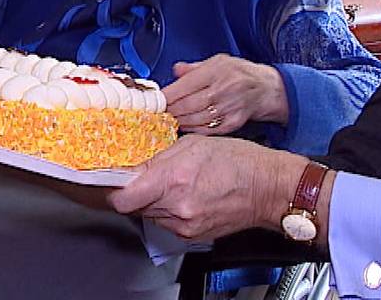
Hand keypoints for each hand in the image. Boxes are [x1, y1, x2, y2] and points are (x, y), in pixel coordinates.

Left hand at [108, 134, 305, 242]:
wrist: (269, 189)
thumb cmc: (240, 162)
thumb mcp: (195, 144)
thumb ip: (160, 156)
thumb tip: (134, 166)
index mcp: (174, 179)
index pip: (123, 197)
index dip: (113, 189)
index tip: (111, 180)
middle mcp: (176, 207)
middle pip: (135, 206)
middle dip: (135, 190)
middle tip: (144, 176)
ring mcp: (184, 225)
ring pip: (150, 214)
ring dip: (152, 200)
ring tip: (172, 183)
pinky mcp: (192, 235)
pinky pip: (167, 222)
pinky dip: (168, 209)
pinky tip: (185, 195)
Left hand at [162, 53, 287, 134]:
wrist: (265, 88)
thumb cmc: (240, 73)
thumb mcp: (218, 61)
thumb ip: (194, 68)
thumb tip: (175, 70)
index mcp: (216, 71)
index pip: (184, 86)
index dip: (166, 96)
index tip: (155, 101)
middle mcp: (222, 89)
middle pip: (187, 105)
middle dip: (169, 110)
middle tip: (159, 113)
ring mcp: (228, 108)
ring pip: (194, 119)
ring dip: (179, 121)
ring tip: (170, 119)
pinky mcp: (232, 123)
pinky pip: (207, 130)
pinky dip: (193, 129)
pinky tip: (186, 126)